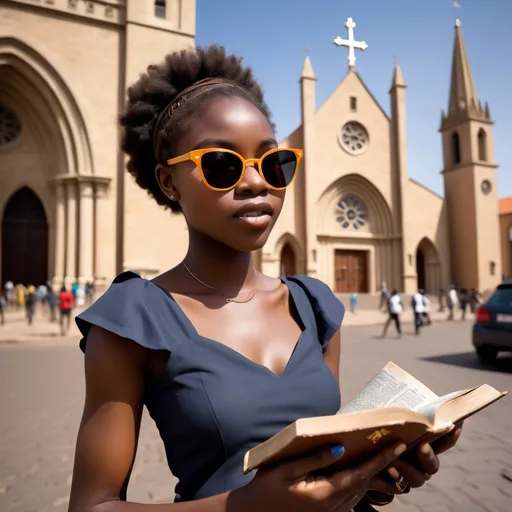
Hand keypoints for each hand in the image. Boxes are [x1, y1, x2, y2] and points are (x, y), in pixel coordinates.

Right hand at [233, 442, 406, 511]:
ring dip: (373, 473)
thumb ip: (314, 459)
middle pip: (365, 483)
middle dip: (382, 465)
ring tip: (384, 455)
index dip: (381, 460)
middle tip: (396, 445)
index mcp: (324, 493)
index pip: (360, 474)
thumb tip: (340, 448)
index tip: (398, 446)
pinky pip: (350, 497)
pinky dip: (359, 482)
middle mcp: (333, 506)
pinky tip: (359, 470)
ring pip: (360, 492)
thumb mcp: (286, 469)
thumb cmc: (266, 488)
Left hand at [367, 422, 463, 503]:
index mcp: (424, 444)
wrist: (360, 453)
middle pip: (433, 465)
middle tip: (422, 446)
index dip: (451, 435)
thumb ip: (398, 414)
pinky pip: (401, 486)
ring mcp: (411, 475)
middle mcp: (421, 462)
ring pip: (418, 478)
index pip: (443, 442)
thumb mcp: (387, 420)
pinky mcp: (397, 485)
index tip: (455, 424)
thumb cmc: (377, 430)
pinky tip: (389, 469)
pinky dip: (396, 478)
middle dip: (428, 456)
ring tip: (396, 461)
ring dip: (409, 469)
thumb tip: (403, 390)